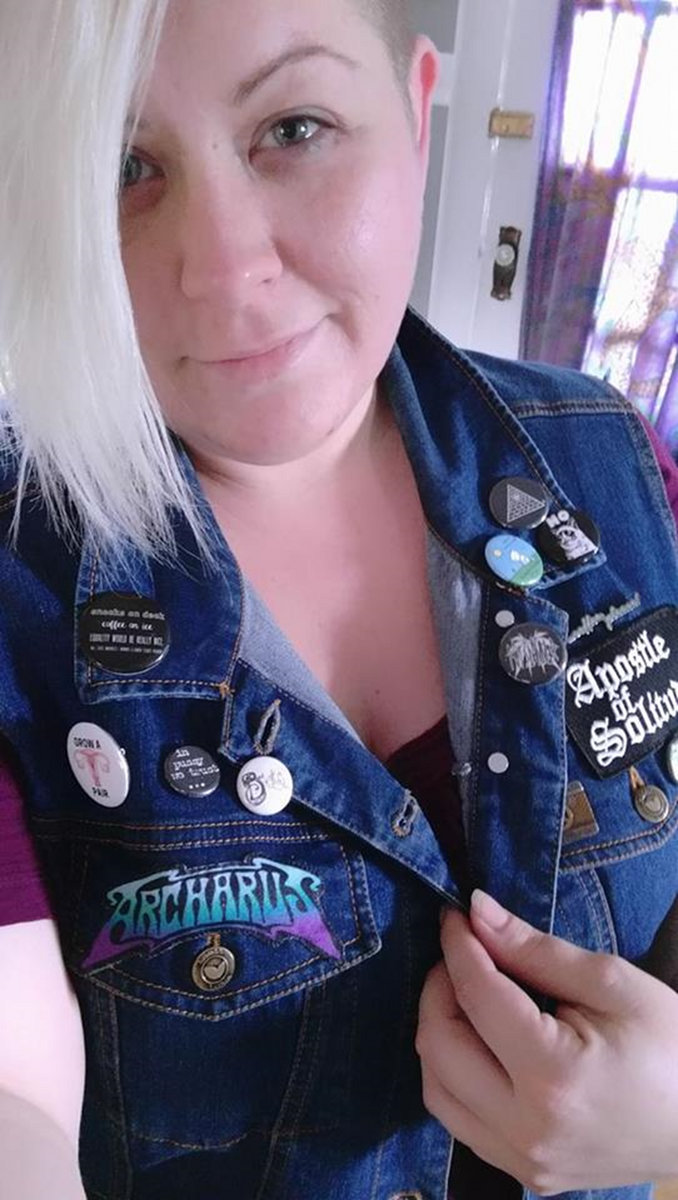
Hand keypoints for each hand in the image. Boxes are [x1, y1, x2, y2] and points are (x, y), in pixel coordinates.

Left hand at [416, 890, 677, 1194]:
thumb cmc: (671, 1047)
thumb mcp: (611, 984)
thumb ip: (535, 949)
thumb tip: (477, 911)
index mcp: (554, 1075)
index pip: (476, 995)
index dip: (457, 946)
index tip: (456, 915)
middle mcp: (527, 1127)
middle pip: (437, 1043)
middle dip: (439, 986)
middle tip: (464, 953)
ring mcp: (523, 1160)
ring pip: (436, 1087)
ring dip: (439, 1031)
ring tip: (470, 995)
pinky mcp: (525, 1175)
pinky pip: (460, 1120)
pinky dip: (454, 1074)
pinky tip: (482, 1044)